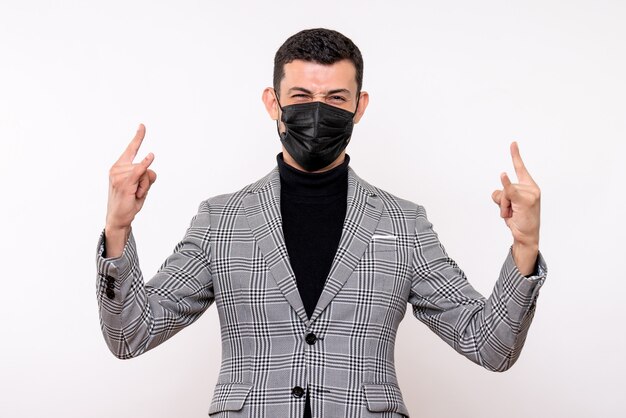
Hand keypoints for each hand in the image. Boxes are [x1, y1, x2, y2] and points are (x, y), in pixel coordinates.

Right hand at [104, 124, 156, 256]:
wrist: (118, 219)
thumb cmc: (128, 203)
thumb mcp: (140, 187)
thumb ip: (147, 176)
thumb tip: (151, 169)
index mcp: (119, 167)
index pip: (131, 149)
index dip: (138, 137)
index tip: (142, 125)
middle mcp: (117, 168)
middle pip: (145, 166)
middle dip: (146, 181)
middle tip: (136, 193)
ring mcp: (119, 174)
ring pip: (146, 172)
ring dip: (145, 186)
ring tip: (134, 195)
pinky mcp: (124, 182)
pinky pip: (140, 170)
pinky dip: (145, 164)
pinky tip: (151, 156)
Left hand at [491, 142, 540, 274]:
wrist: (526, 236)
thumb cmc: (519, 220)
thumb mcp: (508, 205)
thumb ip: (502, 194)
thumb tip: (497, 192)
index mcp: (528, 186)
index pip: (520, 168)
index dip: (516, 155)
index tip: (513, 143)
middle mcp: (531, 188)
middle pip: (503, 187)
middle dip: (502, 202)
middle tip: (512, 212)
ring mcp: (530, 193)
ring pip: (503, 193)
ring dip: (503, 207)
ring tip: (513, 215)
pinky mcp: (525, 200)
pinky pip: (511, 190)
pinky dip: (506, 183)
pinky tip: (503, 175)